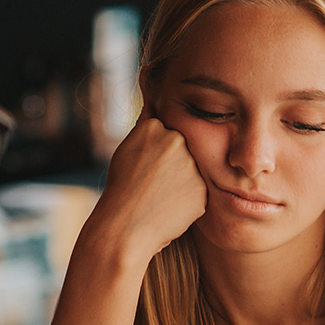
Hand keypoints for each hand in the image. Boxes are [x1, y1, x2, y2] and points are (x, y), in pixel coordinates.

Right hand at [79, 101, 206, 268]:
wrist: (124, 230)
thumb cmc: (121, 190)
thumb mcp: (127, 148)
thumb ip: (147, 126)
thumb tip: (153, 94)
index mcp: (155, 126)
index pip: (166, 132)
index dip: (155, 153)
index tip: (146, 167)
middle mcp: (176, 140)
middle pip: (183, 149)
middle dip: (172, 165)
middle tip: (153, 184)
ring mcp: (192, 165)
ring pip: (193, 170)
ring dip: (181, 182)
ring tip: (159, 197)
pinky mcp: (203, 190)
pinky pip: (199, 191)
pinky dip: (187, 200)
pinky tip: (170, 208)